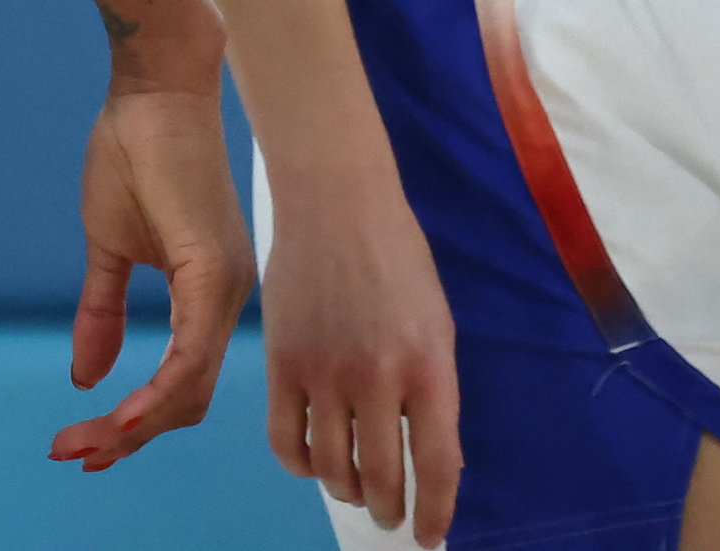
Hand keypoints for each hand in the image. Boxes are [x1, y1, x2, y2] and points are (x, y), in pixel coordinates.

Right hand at [57, 75, 254, 466]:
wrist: (152, 86)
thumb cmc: (136, 151)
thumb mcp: (109, 246)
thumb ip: (102, 311)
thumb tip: (87, 376)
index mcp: (210, 293)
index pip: (183, 384)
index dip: (138, 422)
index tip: (86, 444)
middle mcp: (229, 296)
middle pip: (189, 399)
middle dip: (130, 437)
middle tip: (74, 455)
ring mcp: (226, 285)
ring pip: (191, 387)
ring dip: (135, 425)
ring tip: (83, 444)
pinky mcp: (212, 269)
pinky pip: (190, 353)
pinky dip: (156, 394)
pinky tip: (123, 417)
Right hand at [262, 170, 459, 541]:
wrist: (336, 202)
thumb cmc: (398, 256)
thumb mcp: (436, 323)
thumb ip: (433, 388)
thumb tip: (429, 455)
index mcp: (429, 366)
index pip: (437, 465)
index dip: (436, 512)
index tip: (430, 536)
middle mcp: (377, 378)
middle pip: (381, 477)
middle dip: (388, 508)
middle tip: (389, 514)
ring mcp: (324, 373)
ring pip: (331, 467)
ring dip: (346, 490)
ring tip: (354, 488)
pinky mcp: (282, 365)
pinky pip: (286, 441)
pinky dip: (302, 465)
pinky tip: (314, 461)